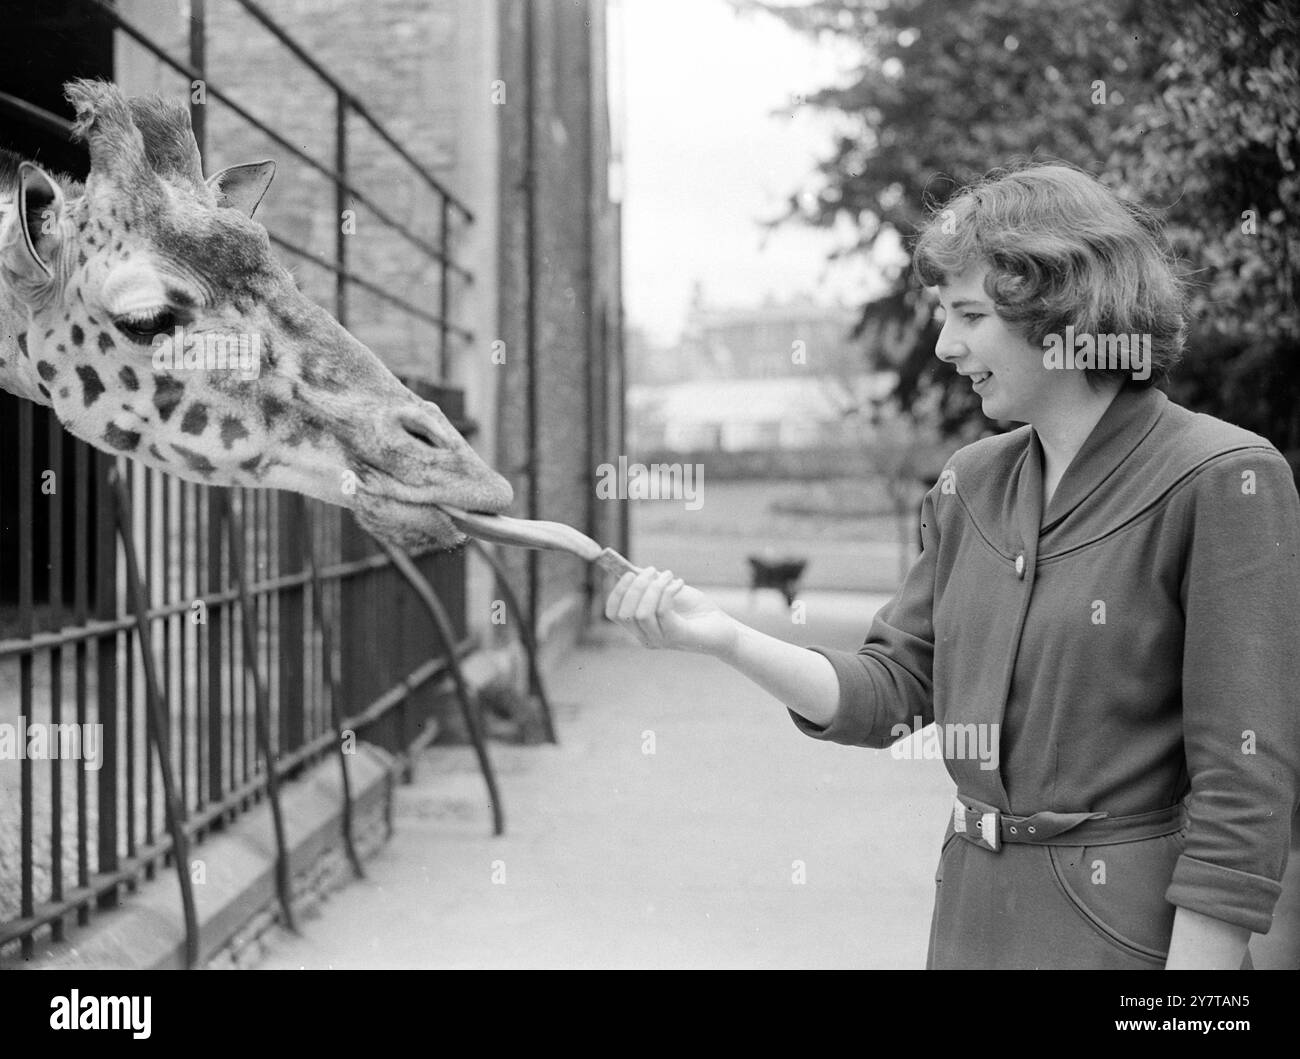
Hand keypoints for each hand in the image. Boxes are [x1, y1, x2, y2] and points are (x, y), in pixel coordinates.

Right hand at [604, 566, 737, 655]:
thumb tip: (630, 568)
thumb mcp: (667, 592)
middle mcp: (646, 637)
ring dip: (654, 587)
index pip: (613, 613)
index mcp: (639, 627)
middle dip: (636, 586)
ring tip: (670, 575)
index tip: (628, 573)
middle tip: (653, 569)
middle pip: (625, 613)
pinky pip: (662, 612)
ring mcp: (661, 639)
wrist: (722, 627)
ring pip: (642, 613)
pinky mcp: (678, 636)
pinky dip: (668, 592)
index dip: (616, 591)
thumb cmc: (694, 610)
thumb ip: (648, 583)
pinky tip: (679, 583)